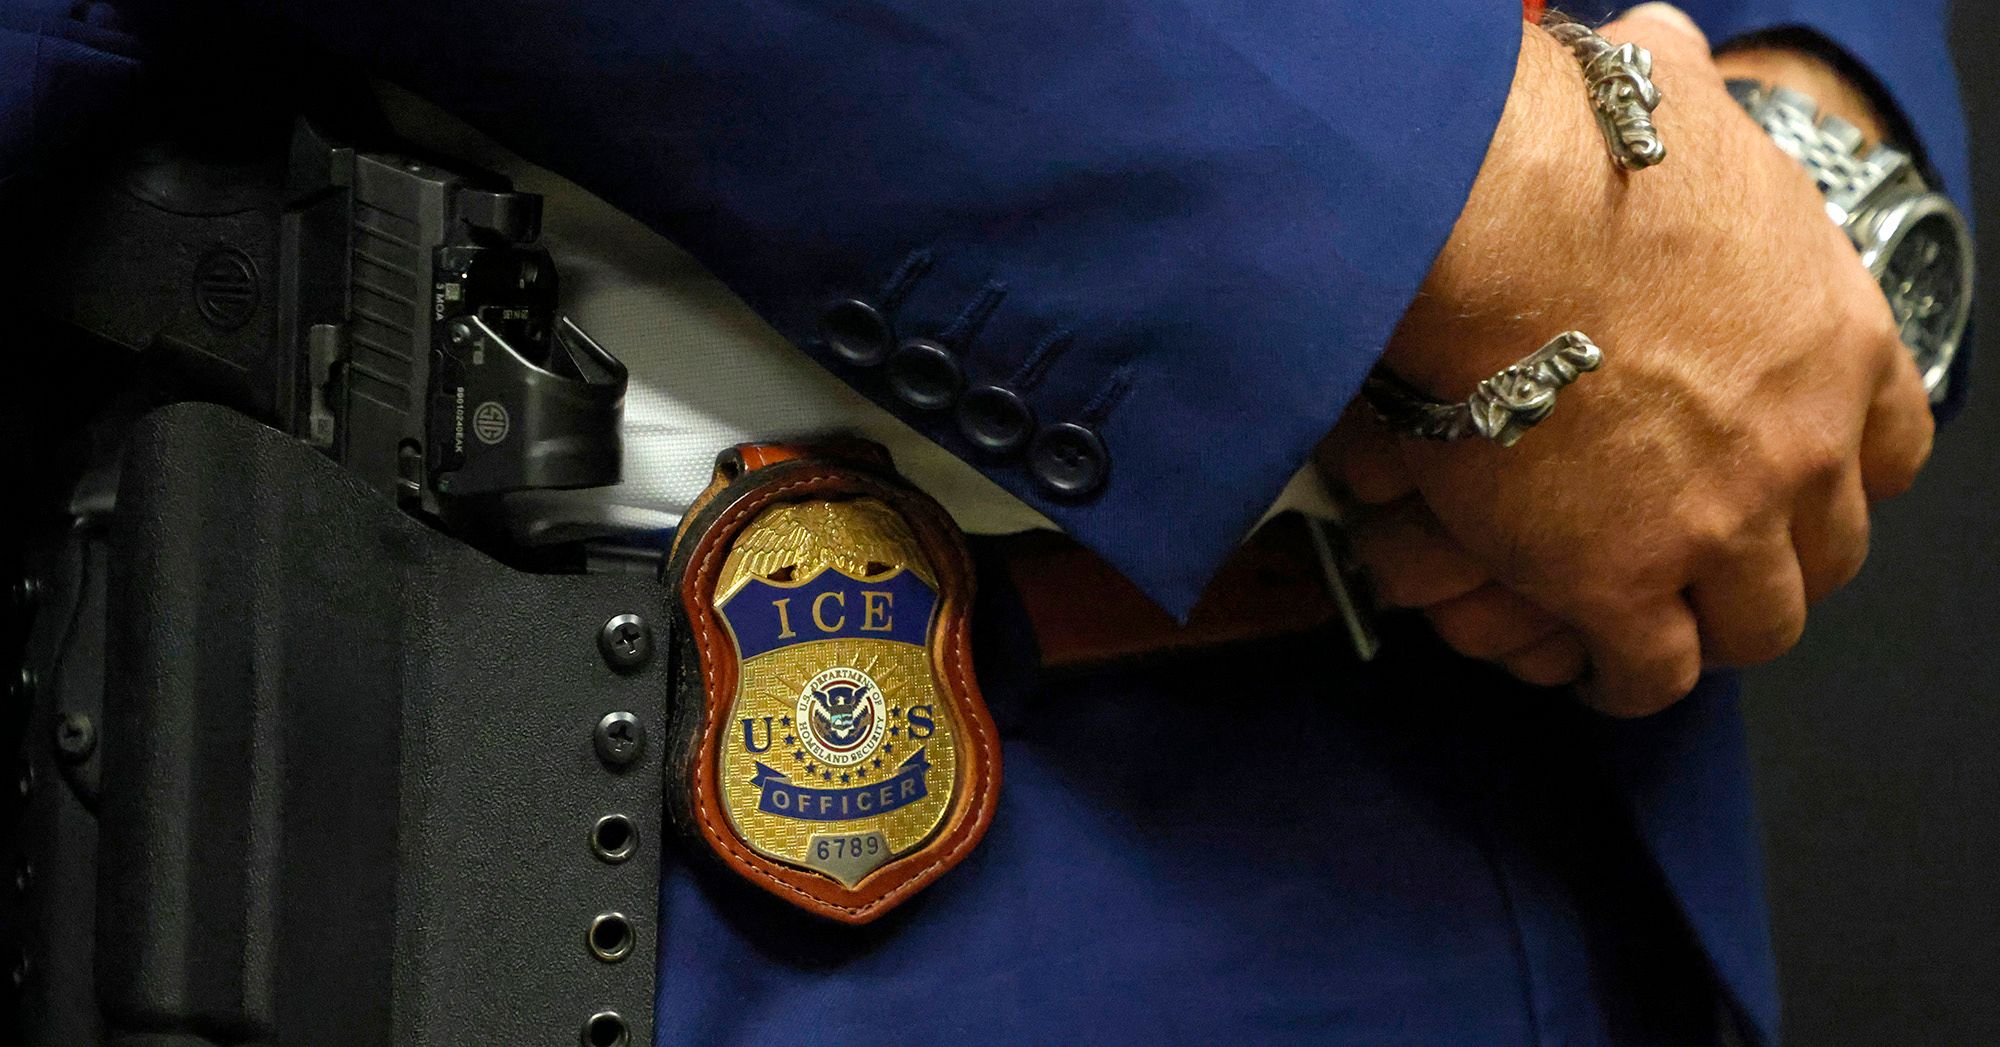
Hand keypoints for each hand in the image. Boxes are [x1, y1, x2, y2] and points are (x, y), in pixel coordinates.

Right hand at [1342, 5, 1932, 714]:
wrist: (1493, 228)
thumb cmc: (1572, 159)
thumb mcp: (1668, 101)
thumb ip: (1683, 93)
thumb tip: (1651, 42)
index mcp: (1832, 338)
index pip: (1890, 443)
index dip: (1842, 471)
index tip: (1801, 482)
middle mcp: (1803, 444)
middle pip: (1828, 550)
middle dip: (1778, 561)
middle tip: (1719, 562)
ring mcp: (1721, 526)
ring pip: (1755, 628)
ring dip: (1713, 633)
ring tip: (1664, 635)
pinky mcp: (1624, 587)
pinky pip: (1650, 673)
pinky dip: (1629, 682)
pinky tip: (1599, 673)